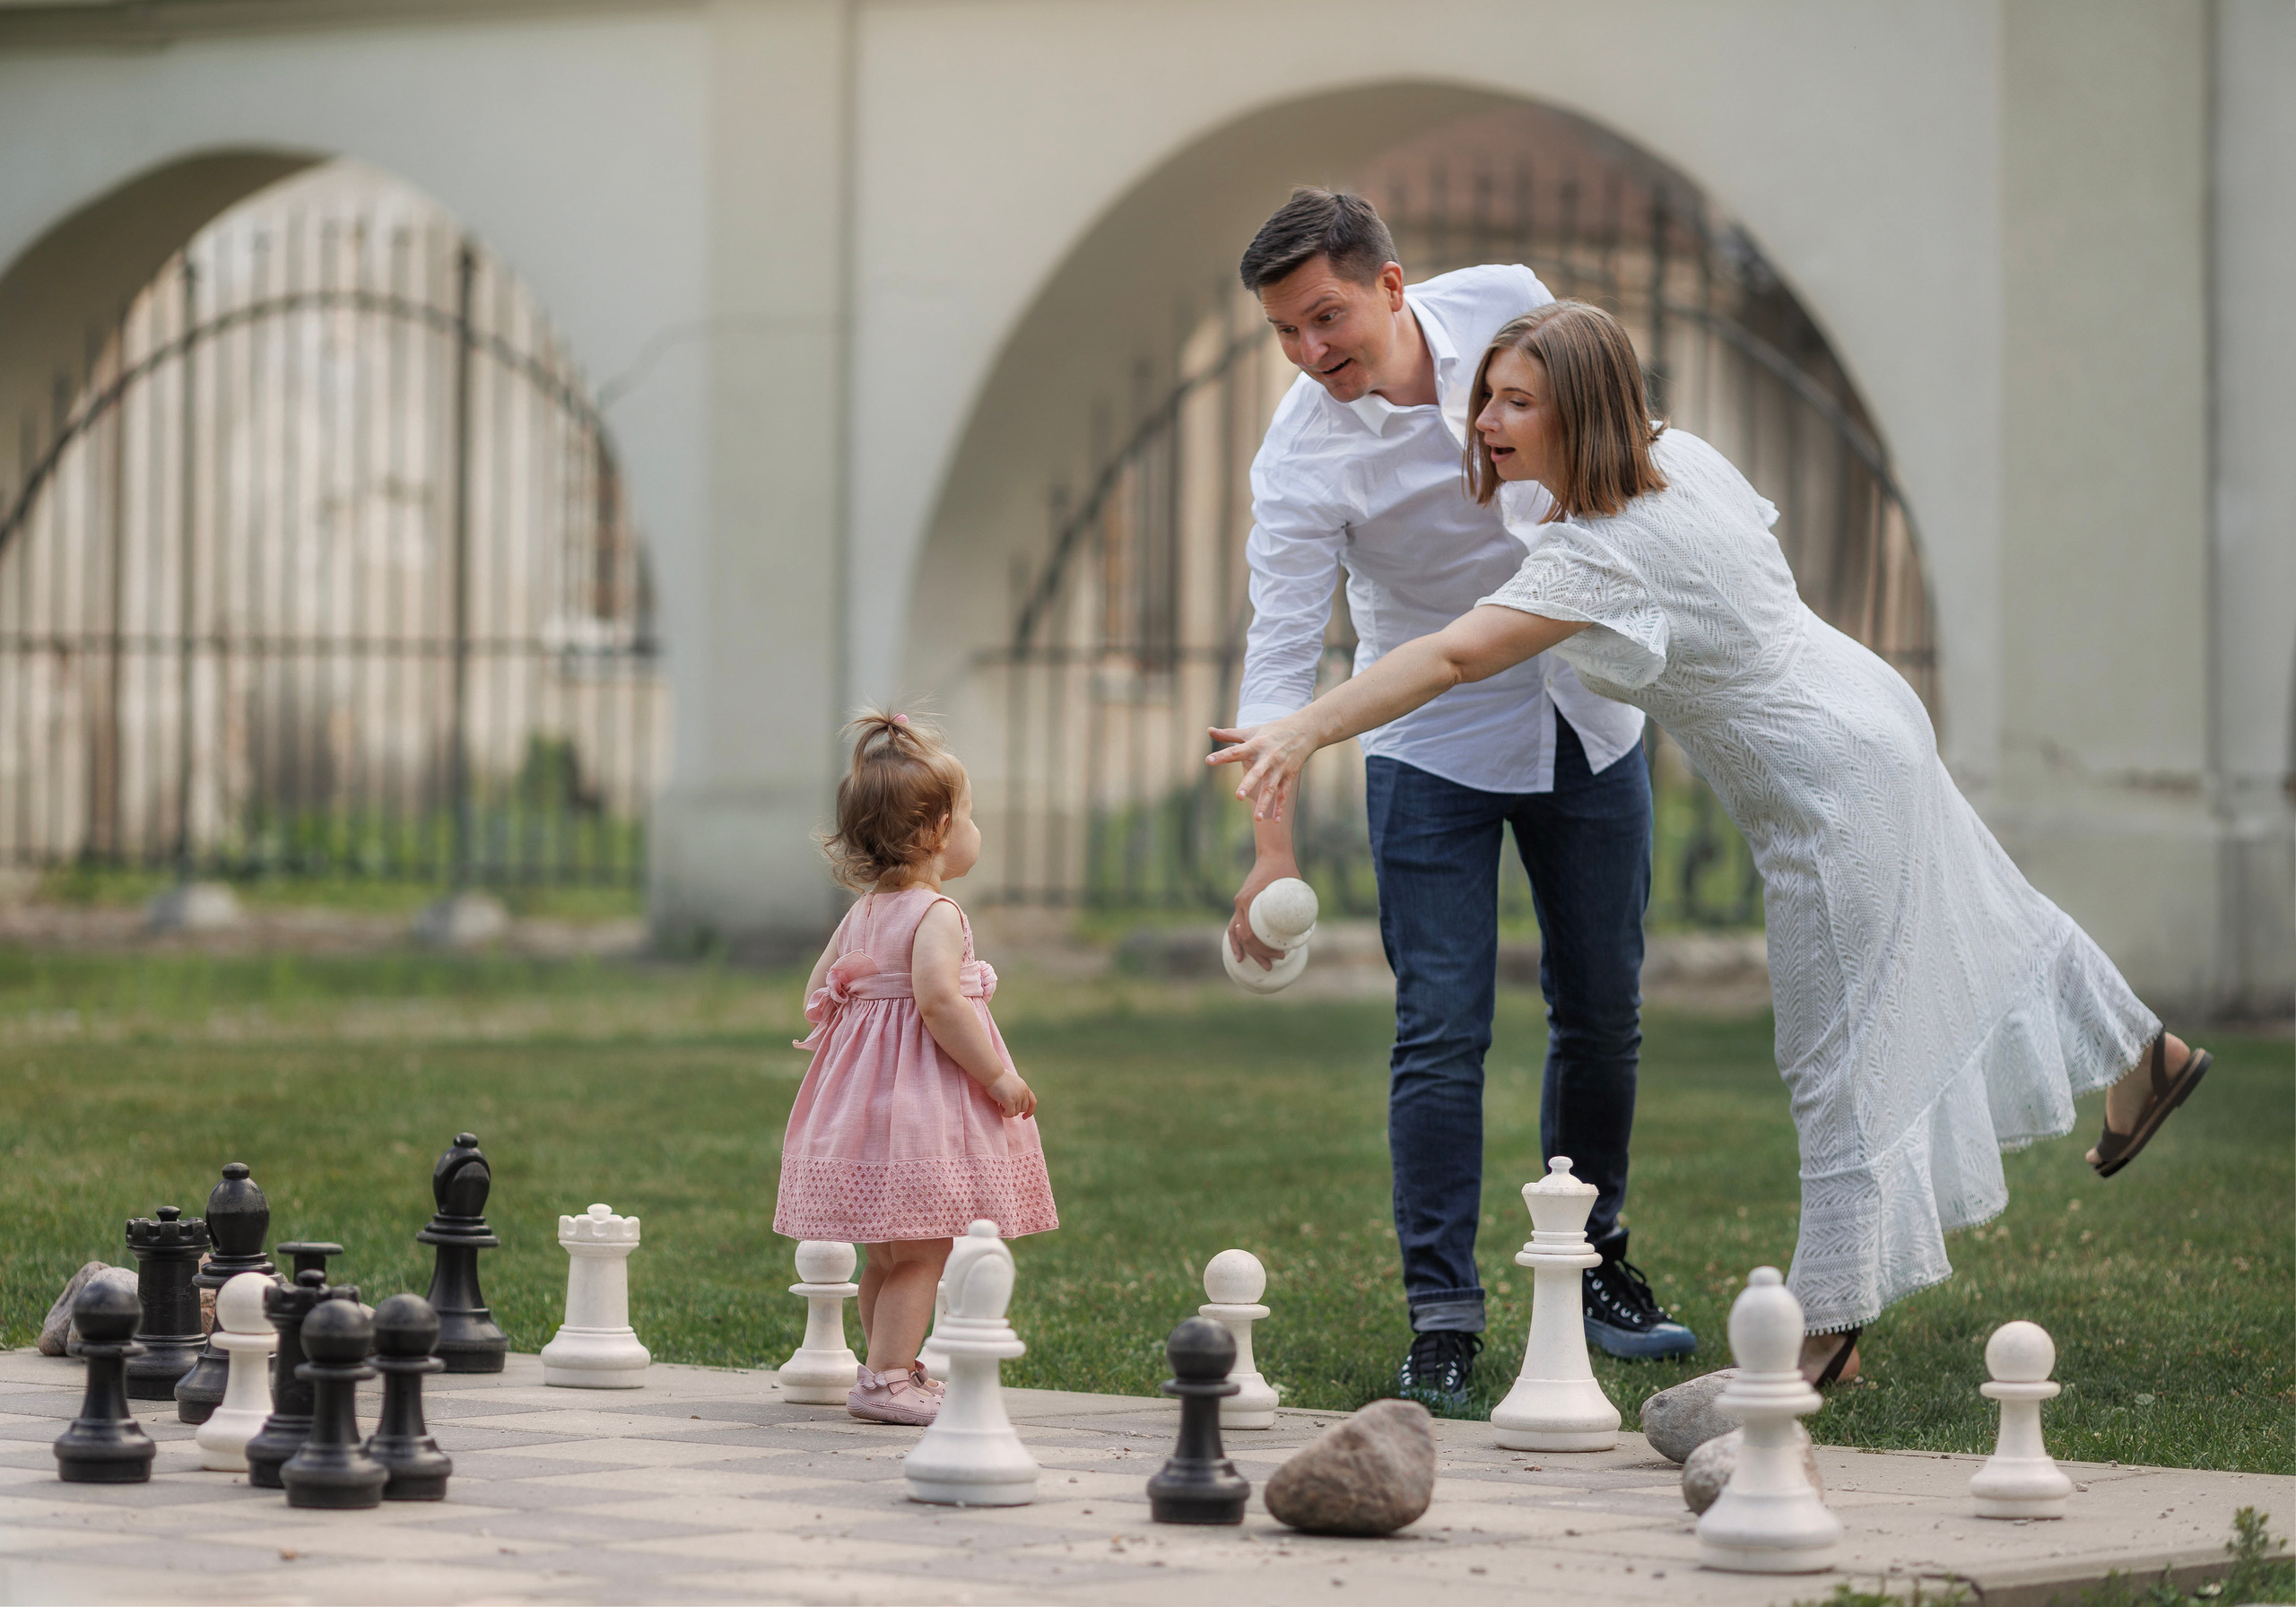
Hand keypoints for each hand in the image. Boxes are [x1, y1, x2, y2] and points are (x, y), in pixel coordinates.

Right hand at [986, 1069, 1036, 1119]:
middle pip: (1023, 1109)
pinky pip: (1009, 1114)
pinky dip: (1003, 1112)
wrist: (992, 1073)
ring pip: (1015, 1113)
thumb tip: (1016, 1103)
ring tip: (1000, 1101)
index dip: (1030, 1111)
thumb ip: (1017, 1091)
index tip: (1024, 1117)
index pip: (1033, 1102)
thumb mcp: (1012, 1083)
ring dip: (1007, 1110)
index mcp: (1025, 1087)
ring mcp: (1018, 1097)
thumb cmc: (998, 1077)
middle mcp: (1023, 1092)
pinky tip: (999, 1104)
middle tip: (1004, 1104)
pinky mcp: (1010, 1101)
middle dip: (1014, 1109)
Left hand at [1206, 717, 1317, 822]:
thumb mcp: (1251, 731)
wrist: (1305, 730)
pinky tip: (1275, 820)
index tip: (1208, 761)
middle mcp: (1268, 757)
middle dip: (1248, 784)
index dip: (1222, 756)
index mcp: (1256, 745)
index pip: (1236, 751)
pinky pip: (1284, 793)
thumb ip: (1228, 734)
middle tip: (1238, 797)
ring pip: (1271, 787)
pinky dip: (1280, 807)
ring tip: (1257, 818)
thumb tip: (1208, 730)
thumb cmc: (1273, 731)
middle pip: (1257, 773)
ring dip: (1265, 802)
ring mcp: (1280, 768)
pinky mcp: (1290, 775)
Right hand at [1228, 852, 1298, 967]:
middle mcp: (1241, 904)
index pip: (1250, 933)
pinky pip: (1235, 926)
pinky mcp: (1242, 905)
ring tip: (1262, 965)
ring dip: (1248, 951)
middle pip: (1244, 937)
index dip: (1262, 948)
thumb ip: (1300, 903)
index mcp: (1249, 900)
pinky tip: (1241, 955)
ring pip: (1238, 934)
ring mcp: (1240, 904)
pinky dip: (1237, 941)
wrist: (1273, 854)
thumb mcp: (1295, 885)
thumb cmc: (1285, 869)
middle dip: (1258, 954)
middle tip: (1273, 964)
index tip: (1279, 954)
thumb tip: (1310, 927)